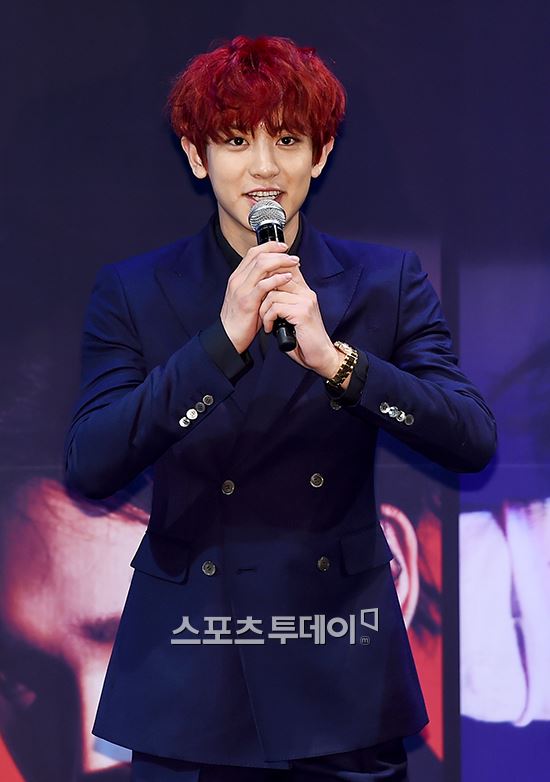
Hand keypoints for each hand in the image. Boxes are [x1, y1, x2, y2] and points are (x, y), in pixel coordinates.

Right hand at [220, 241, 299, 353]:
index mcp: (237, 277)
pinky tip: (288, 278)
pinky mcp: (247, 301)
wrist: (229, 336)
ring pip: (261, 266)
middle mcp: (238, 280)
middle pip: (258, 256)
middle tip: (293, 256)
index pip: (253, 253)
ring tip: (294, 263)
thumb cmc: (242, 319)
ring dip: (281, 262)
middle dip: (278, 252)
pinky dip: (278, 279)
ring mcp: (241, 290)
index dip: (269, 246)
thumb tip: (276, 275)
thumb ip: (259, 285)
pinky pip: (264, 285)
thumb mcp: (249, 297)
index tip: (284, 247)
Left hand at [258, 262, 342, 377]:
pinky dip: (268, 319)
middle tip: (259, 309)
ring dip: (263, 310)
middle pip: (276, 277)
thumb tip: (262, 290)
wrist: (319, 355)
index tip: (258, 289)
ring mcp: (305, 301)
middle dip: (261, 293)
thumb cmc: (303, 338)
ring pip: (272, 294)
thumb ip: (281, 301)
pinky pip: (275, 308)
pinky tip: (270, 328)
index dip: (268, 274)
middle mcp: (306, 292)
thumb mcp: (290, 315)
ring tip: (266, 322)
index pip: (285, 268)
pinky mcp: (302, 312)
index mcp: (304, 290)